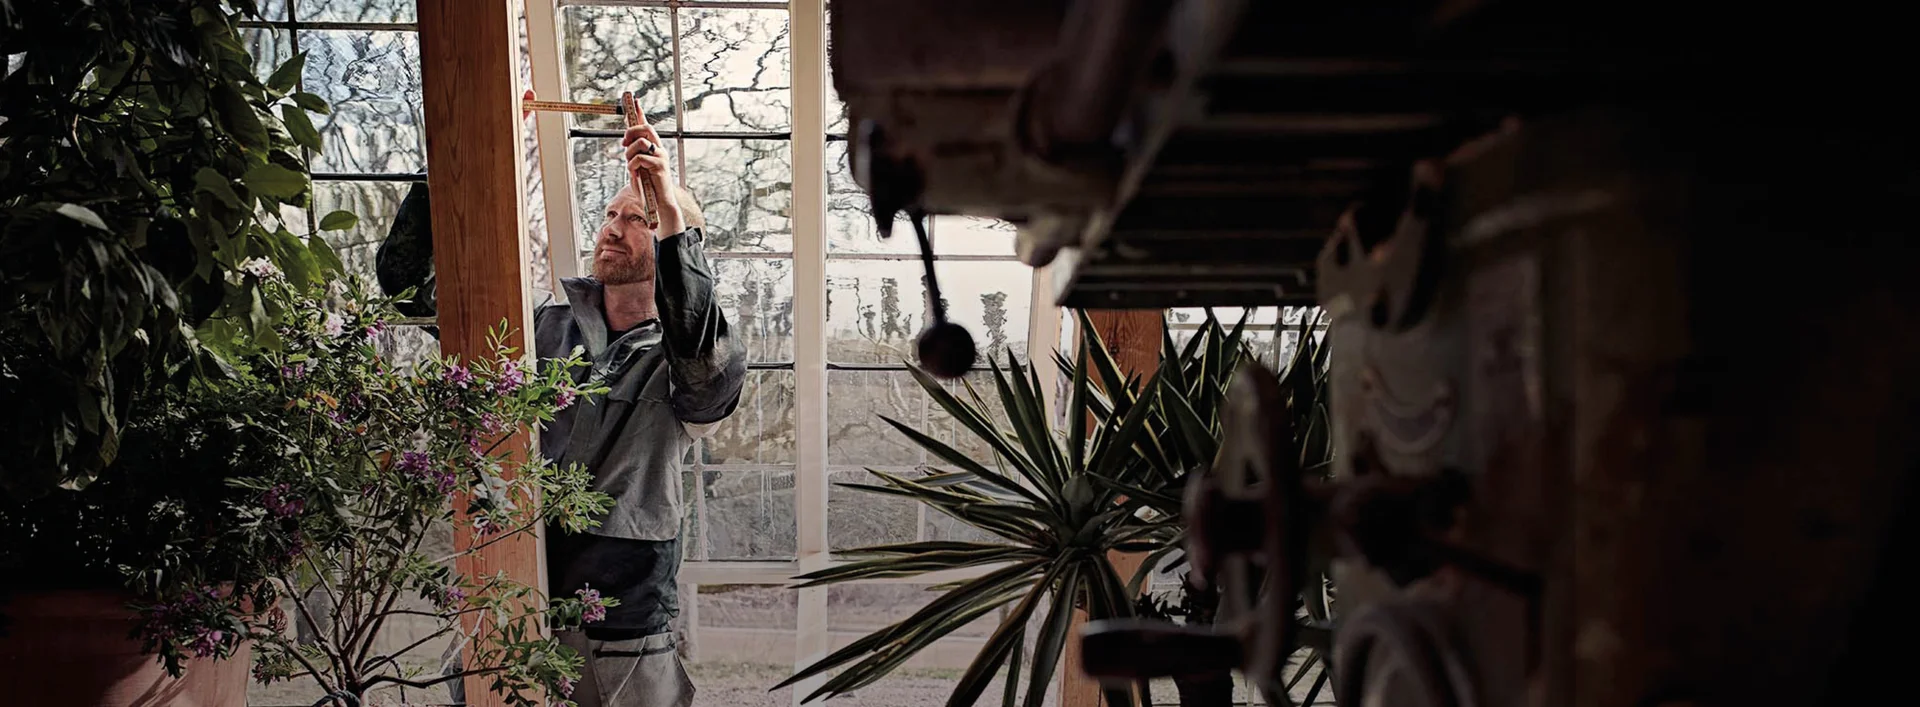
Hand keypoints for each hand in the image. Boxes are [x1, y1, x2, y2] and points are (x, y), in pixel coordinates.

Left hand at [621, 102, 684, 237]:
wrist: (659, 203)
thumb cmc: (647, 187)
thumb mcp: (636, 167)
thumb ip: (633, 154)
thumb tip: (626, 143)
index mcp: (653, 147)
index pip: (646, 125)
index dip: (640, 113)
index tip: (634, 101)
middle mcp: (659, 149)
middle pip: (646, 127)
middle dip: (631, 131)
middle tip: (623, 143)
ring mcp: (661, 156)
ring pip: (641, 141)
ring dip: (630, 152)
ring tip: (630, 164)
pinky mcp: (660, 166)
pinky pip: (640, 158)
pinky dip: (632, 165)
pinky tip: (634, 172)